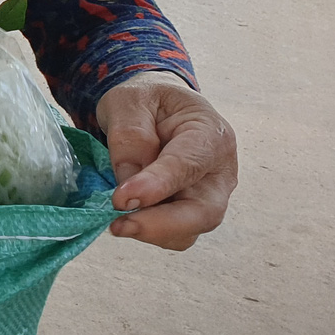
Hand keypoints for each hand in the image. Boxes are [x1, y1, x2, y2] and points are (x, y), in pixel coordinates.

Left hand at [96, 71, 236, 249]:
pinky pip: (175, 233)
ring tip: (115, 221)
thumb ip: (130, 136)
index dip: (156, 186)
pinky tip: (125, 219)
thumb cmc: (146, 101)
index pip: (189, 166)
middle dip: (160, 224)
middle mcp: (219, 171)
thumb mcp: (129, 101)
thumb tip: (130, 183)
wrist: (156, 107)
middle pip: (204, 211)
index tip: (121, 200)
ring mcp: (209, 195)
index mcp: (210, 134)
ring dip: (152, 232)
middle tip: (118, 226)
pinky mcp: (191, 211)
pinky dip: (150, 232)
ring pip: (190, 230)